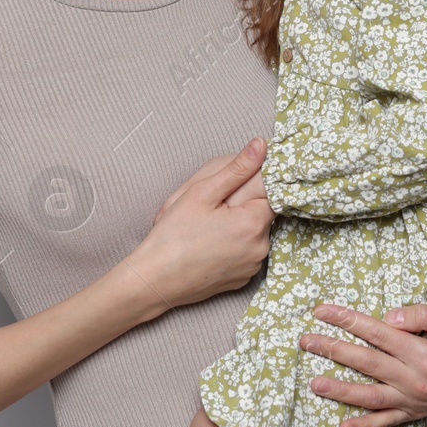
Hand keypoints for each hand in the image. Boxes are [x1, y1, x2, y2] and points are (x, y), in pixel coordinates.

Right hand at [129, 139, 275, 310]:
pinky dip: (233, 245)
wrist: (155, 281)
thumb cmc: (174, 236)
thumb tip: (262, 145)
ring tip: (206, 227)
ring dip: (238, 225)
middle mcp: (260, 247)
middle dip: (242, 205)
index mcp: (253, 223)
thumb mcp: (202, 193)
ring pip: (253, 233)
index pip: (271, 191)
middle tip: (211, 207)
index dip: (253, 183)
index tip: (233, 184)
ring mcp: (252, 266)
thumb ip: (237, 168)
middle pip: (261, 213)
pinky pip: (245, 252)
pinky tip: (209, 244)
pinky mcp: (242, 279)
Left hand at [299, 300, 426, 426]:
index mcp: (426, 354)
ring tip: (313, 384)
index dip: (348, 320)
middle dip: (333, 350)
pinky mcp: (417, 412)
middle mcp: (417, 380)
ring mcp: (416, 400)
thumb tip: (388, 318)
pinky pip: (387, 422)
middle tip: (305, 341)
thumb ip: (424, 315)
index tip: (322, 311)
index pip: (377, 333)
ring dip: (339, 390)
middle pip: (366, 363)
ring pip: (370, 396)